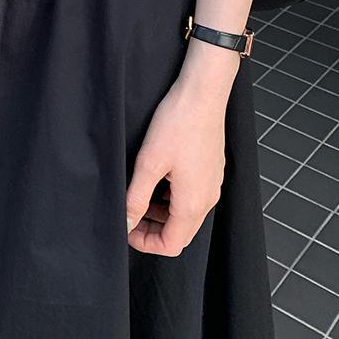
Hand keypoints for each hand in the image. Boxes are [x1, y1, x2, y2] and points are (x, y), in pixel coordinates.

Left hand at [125, 70, 227, 255]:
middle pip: (181, 234)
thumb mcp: (149, 163)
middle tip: (131, 215)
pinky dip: (174, 199)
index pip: (171, 245)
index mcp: (192, 203)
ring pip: (187, 216)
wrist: (203, 93)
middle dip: (154, 231)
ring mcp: (213, 184)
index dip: (145, 243)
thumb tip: (125, 223)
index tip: (126, 228)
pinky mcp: (212, 169)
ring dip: (163, 215)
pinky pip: (194, 197)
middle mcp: (208, 198)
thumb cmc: (178, 123)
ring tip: (141, 195)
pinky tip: (160, 179)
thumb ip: (136, 198)